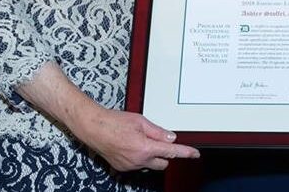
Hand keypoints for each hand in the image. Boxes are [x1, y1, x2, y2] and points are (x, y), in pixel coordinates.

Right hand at [73, 105, 199, 171]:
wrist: (93, 128)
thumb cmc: (114, 122)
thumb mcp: (140, 121)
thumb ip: (158, 131)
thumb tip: (171, 137)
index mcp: (145, 147)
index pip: (171, 152)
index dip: (185, 153)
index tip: (194, 154)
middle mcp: (139, 160)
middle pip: (163, 163)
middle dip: (165, 154)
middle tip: (159, 141)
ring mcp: (130, 166)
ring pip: (150, 164)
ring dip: (151, 155)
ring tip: (139, 139)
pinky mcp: (122, 167)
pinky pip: (138, 165)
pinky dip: (140, 157)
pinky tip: (131, 146)